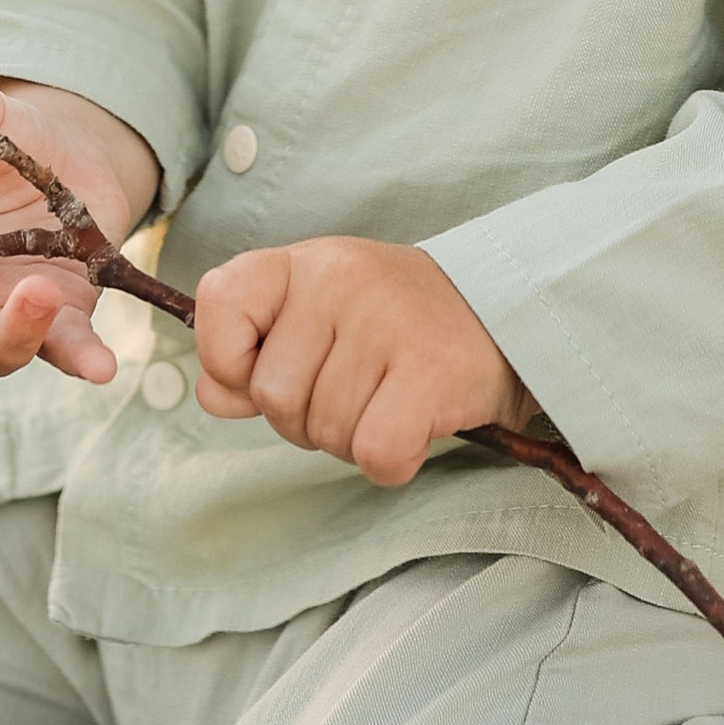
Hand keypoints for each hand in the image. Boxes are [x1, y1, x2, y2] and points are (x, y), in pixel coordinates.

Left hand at [191, 236, 527, 486]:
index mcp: (304, 263)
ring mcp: (386, 321)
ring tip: (391, 400)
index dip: (228, 357)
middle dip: (307, 418)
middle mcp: (340, 280)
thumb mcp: (321, 315)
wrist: (511, 314)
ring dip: (352, 440)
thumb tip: (212, 394)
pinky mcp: (431, 370)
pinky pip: (375, 451)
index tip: (265, 367)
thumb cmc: (401, 324)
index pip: (219, 300)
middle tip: (358, 391)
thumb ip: (256, 353)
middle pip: (273, 395)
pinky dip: (392, 461)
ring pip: (323, 431)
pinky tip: (415, 429)